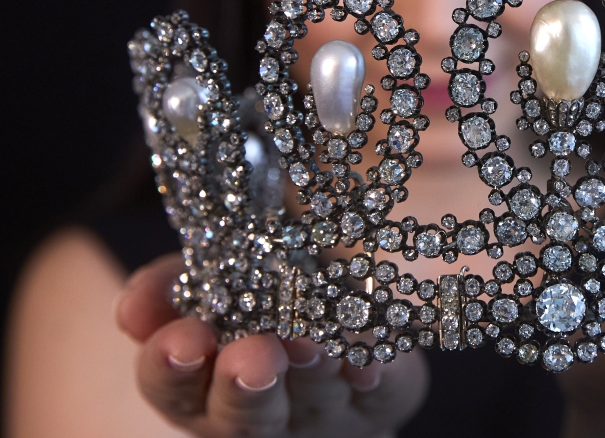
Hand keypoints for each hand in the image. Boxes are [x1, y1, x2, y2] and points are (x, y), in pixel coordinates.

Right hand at [116, 254, 428, 437]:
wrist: (339, 310)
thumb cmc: (259, 296)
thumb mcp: (209, 281)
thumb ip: (170, 287)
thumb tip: (132, 307)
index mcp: (199, 386)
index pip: (171, 385)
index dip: (171, 366)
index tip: (180, 340)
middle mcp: (258, 412)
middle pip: (243, 413)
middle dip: (245, 384)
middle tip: (249, 359)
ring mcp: (323, 409)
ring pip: (312, 394)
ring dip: (308, 370)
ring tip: (307, 342)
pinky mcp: (383, 394)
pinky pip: (378, 388)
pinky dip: (370, 370)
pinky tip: (366, 358)